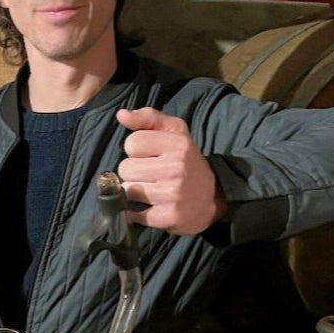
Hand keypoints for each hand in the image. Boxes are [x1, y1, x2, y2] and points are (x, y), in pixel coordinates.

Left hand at [116, 107, 227, 234]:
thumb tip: (121, 114)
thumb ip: (149, 118)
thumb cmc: (186, 161)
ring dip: (134, 192)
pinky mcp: (168, 217)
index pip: (132, 143)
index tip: (149, 156)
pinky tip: (149, 208)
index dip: (136, 150)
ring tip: (150, 191)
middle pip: (125, 168)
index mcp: (178, 144)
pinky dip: (136, 214)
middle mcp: (176, 167)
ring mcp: (172, 194)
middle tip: (150, 176)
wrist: (212, 198)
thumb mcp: (175, 132)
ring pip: (128, 190)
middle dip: (133, 172)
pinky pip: (134, 214)